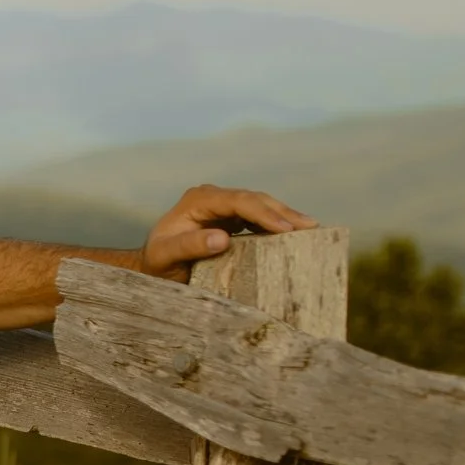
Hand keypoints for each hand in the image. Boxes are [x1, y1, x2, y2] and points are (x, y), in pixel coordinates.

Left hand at [140, 184, 317, 279]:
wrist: (152, 266)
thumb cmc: (156, 262)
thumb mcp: (165, 255)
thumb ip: (189, 246)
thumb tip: (222, 238)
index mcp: (198, 200)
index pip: (237, 201)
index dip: (263, 212)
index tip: (285, 228)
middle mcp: (213, 197)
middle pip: (254, 199)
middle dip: (283, 212)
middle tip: (310, 227)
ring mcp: (224, 206)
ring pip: (261, 206)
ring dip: (286, 216)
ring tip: (312, 228)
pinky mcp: (232, 219)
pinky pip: (259, 218)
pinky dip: (277, 224)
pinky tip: (296, 233)